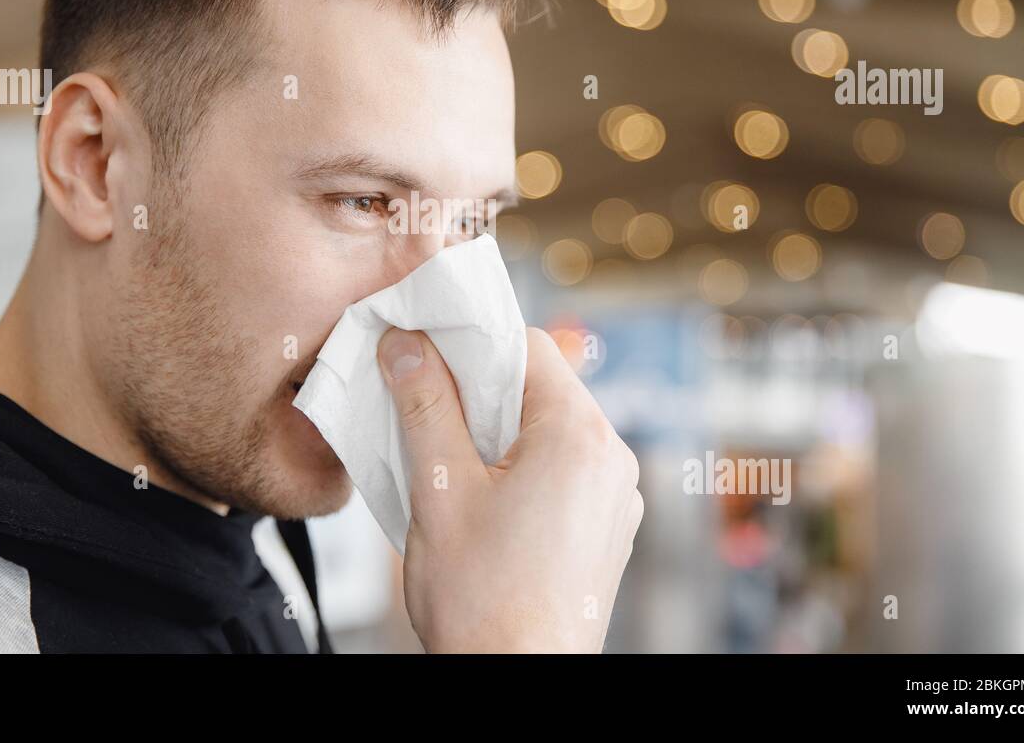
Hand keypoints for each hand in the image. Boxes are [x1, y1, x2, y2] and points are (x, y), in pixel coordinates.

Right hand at [377, 326, 642, 652]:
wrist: (519, 684)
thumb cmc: (483, 601)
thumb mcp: (440, 490)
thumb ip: (425, 406)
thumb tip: (406, 345)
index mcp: (579, 437)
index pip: (529, 347)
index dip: (472, 341)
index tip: (426, 349)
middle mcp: (612, 459)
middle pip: (541, 388)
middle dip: (480, 390)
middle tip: (424, 404)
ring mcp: (616, 497)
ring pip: (550, 431)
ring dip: (498, 432)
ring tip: (448, 460)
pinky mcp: (608, 528)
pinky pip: (564, 472)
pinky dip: (522, 468)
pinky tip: (480, 497)